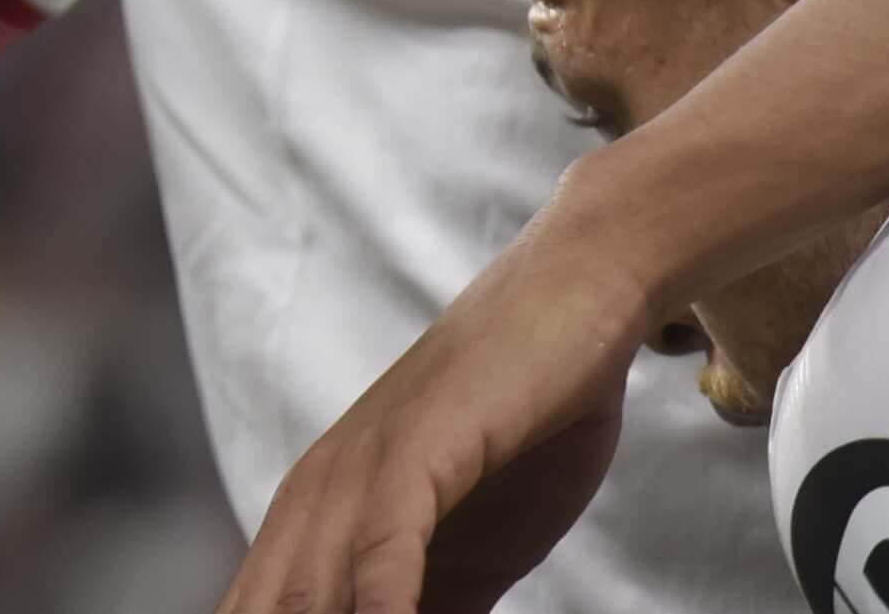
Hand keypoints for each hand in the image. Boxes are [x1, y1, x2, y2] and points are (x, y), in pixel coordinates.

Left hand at [217, 202, 656, 613]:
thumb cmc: (519, 425)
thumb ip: (426, 604)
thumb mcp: (464, 550)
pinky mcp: (417, 445)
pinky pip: (385, 541)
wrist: (573, 304)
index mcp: (316, 523)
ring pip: (315, 592)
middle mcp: (317, 497)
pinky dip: (379, 599)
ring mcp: (361, 468)